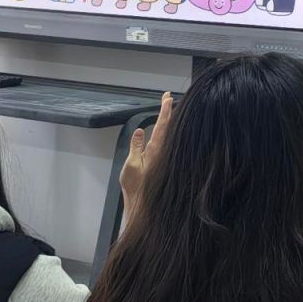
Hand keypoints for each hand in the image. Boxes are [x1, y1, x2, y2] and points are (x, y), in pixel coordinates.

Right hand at [119, 91, 172, 223]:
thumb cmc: (135, 187)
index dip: (165, 111)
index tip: (168, 98)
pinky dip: (168, 133)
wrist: (142, 204)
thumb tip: (139, 130)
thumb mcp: (132, 165)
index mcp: (156, 150)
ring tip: (170, 108)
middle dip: (168, 111)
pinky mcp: (162, 162)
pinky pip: (168, 144)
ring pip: (170, 136)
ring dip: (169, 122)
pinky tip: (170, 130)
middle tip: (169, 97)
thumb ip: (136, 147)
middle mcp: (163, 152)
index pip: (162, 126)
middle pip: (168, 128)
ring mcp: (164, 157)